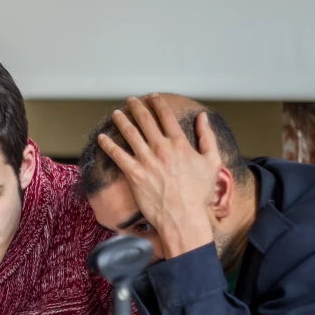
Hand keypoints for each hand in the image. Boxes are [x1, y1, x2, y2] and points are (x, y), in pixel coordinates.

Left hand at [97, 94, 220, 256]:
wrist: (183, 217)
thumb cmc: (199, 194)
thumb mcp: (212, 162)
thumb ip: (207, 137)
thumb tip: (202, 117)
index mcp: (180, 144)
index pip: (166, 116)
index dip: (158, 103)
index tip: (152, 97)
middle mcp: (162, 149)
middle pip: (145, 121)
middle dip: (136, 107)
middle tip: (130, 100)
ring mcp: (146, 161)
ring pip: (130, 134)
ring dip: (121, 121)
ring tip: (116, 113)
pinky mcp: (134, 175)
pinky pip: (117, 155)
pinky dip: (108, 144)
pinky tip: (102, 137)